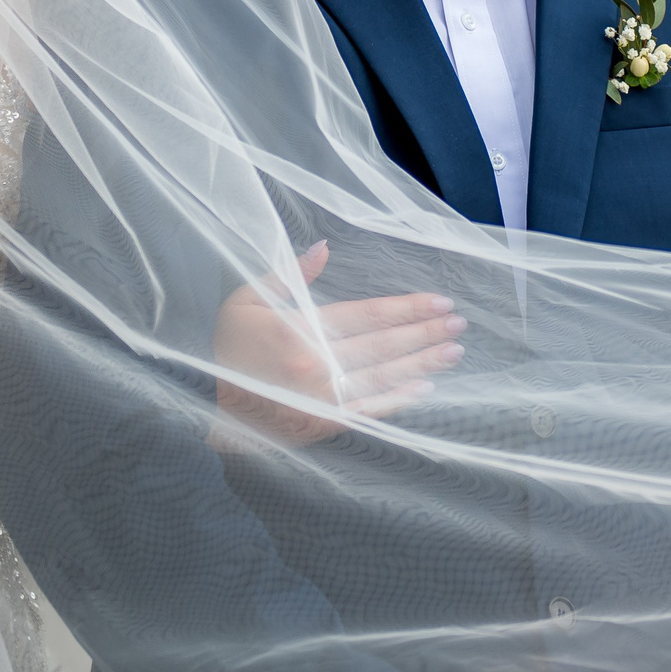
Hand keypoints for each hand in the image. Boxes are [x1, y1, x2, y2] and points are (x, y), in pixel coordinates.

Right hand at [212, 241, 464, 446]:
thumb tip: (325, 246)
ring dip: (422, 363)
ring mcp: (322, 400)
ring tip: (453, 351)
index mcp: (299, 331)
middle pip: (383, 346)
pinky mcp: (324, 425)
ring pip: (382, 378)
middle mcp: (316, 367)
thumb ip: (289, 276)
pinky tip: (424, 387)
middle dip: (424, 333)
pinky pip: (370, 411)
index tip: (438, 302)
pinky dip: (399, 399)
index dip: (406, 309)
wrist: (211, 410)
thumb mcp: (247, 302)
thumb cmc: (230, 351)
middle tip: (459, 324)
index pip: (367, 316)